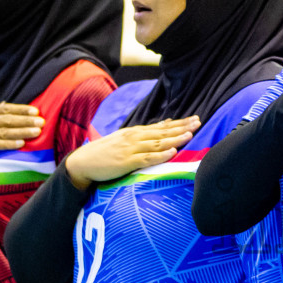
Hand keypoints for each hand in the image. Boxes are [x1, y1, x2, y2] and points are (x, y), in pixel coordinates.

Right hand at [0, 104, 44, 186]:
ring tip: (37, 131)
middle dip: (26, 120)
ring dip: (23, 131)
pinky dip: (10, 144)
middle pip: (6, 118)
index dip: (20, 110)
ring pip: (4, 131)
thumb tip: (4, 106)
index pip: (3, 108)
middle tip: (42, 120)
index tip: (35, 111)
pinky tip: (21, 143)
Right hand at [65, 117, 198, 189]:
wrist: (83, 163)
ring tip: (190, 134)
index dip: (179, 123)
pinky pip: (147, 158)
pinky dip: (161, 155)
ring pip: (158, 143)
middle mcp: (135, 138)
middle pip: (163, 132)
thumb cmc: (104, 153)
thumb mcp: (123, 141)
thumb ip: (142, 136)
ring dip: (175, 138)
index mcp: (135, 132)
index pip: (161, 126)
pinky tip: (172, 152)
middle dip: (182, 127)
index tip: (194, 119)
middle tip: (199, 122)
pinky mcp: (126, 162)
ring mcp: (131, 149)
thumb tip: (162, 128)